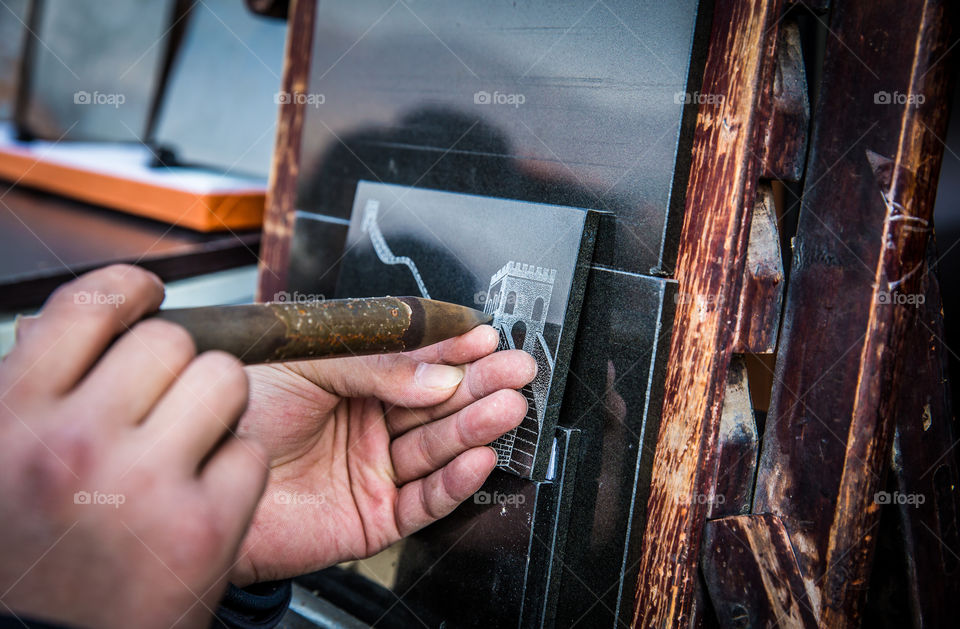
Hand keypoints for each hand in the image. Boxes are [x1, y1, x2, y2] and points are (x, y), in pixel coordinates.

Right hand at [0, 266, 266, 628]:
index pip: (90, 307)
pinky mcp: (203, 527)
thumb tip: (59, 328)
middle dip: (179, 367)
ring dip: (217, 410)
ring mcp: (142, 485)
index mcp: (14, 416)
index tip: (149, 295)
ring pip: (224, 382)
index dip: (130, 292)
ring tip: (186, 449)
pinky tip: (199, 499)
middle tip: (165, 407)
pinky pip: (246, 453)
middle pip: (171, 342)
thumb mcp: (7, 455)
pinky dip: (235, 473)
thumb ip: (37, 388)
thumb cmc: (30, 554)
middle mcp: (74, 444)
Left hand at [231, 325, 535, 584]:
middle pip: (438, 400)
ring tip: (506, 406)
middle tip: (515, 368)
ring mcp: (374, 469)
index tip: (484, 337)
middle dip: (479, 383)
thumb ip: (372, 365)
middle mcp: (369, 421)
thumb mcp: (304, 365)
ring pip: (438, 446)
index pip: (417, 360)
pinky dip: (455, 481)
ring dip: (476, 426)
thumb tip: (438, 374)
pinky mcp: (374, 517)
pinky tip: (478, 458)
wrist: (192, 484)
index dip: (453, 349)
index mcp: (353, 378)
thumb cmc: (234, 416)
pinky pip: (425, 500)